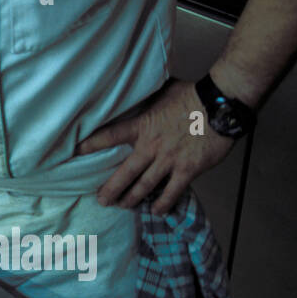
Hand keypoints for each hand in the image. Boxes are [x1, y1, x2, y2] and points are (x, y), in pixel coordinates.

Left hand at [75, 79, 234, 213]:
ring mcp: (169, 160)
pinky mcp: (187, 170)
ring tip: (122, 206)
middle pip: (124, 173)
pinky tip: (156, 210)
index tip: (76, 153)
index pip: (109, 136)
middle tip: (101, 200)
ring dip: (132, 198)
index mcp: (142, 125)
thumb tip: (138, 87)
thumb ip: (148, 98)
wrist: (220, 106)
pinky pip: (172, 192)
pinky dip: (163, 203)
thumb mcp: (162, 92)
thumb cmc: (193, 95)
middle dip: (110, 189)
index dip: (91, 145)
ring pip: (145, 186)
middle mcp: (151, 146)